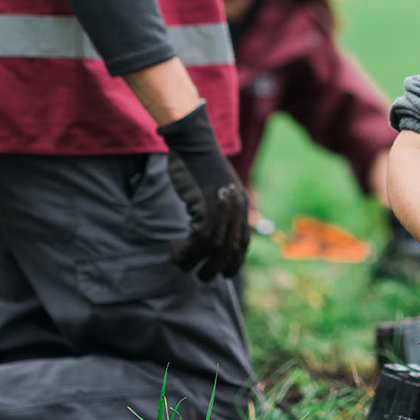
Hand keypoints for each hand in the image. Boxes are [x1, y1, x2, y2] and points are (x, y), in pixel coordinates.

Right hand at [156, 103, 249, 280]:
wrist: (192, 142)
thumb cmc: (197, 165)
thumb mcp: (214, 188)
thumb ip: (217, 207)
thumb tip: (209, 233)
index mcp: (241, 204)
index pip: (244, 241)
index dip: (236, 261)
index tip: (226, 274)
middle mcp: (236, 208)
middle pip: (230, 248)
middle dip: (216, 268)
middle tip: (202, 277)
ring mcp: (223, 206)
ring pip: (213, 247)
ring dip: (195, 262)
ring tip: (180, 264)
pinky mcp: (207, 205)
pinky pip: (199, 239)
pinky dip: (186, 252)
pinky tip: (175, 254)